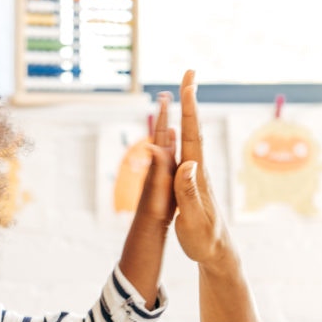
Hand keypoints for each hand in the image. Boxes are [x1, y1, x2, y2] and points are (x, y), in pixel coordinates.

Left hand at [134, 91, 177, 227]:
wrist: (147, 229)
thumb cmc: (154, 212)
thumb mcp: (157, 189)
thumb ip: (157, 167)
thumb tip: (152, 145)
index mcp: (161, 163)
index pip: (163, 133)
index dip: (165, 114)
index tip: (166, 93)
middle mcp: (160, 163)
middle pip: (162, 132)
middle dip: (165, 112)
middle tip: (165, 92)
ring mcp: (162, 170)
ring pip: (166, 141)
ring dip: (168, 123)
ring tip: (168, 108)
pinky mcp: (167, 178)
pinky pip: (171, 154)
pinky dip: (173, 142)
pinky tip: (174, 139)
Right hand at [173, 69, 229, 265]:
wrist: (217, 253)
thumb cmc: (205, 239)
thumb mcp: (194, 219)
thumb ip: (189, 193)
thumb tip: (188, 165)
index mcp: (197, 174)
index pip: (193, 135)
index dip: (190, 108)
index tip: (188, 83)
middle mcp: (198, 169)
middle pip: (194, 128)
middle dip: (190, 99)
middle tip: (189, 73)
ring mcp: (196, 175)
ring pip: (190, 137)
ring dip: (188, 112)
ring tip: (186, 91)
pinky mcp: (193, 183)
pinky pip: (186, 151)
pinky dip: (183, 133)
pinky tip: (182, 130)